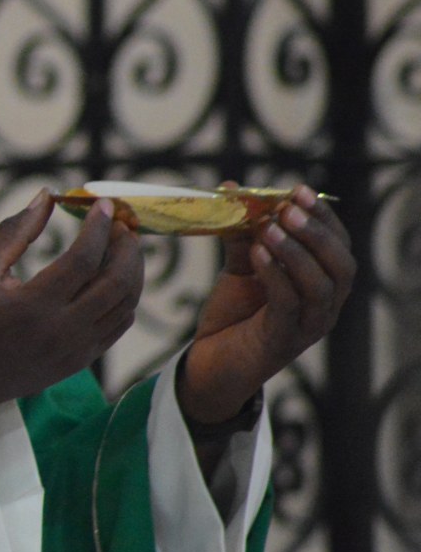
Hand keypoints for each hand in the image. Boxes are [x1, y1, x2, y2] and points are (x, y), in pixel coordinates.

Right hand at [0, 189, 144, 412]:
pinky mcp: (80, 361)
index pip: (83, 259)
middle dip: (126, 247)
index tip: (103, 205)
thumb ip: (13, 231)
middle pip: (117, 282)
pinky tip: (113, 278)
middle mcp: (61, 331)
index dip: (98, 228)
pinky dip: (125, 297)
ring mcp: (75, 350)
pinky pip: (118, 325)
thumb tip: (45, 197)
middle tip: (120, 224)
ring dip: (132, 270)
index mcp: (32, 307)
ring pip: (126, 304)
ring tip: (121, 247)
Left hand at [178, 185, 353, 424]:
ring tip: (268, 228)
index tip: (300, 190)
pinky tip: (257, 254)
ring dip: (296, 253)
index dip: (325, 217)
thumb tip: (230, 188)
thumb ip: (241, 234)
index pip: (339, 246)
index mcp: (324, 285)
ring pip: (320, 287)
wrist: (209, 363)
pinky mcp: (282, 341)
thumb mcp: (240, 268)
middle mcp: (325, 307)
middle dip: (317, 232)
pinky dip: (275, 276)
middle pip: (341, 266)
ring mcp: (308, 327)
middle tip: (287, 208)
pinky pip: (288, 305)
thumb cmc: (233, 315)